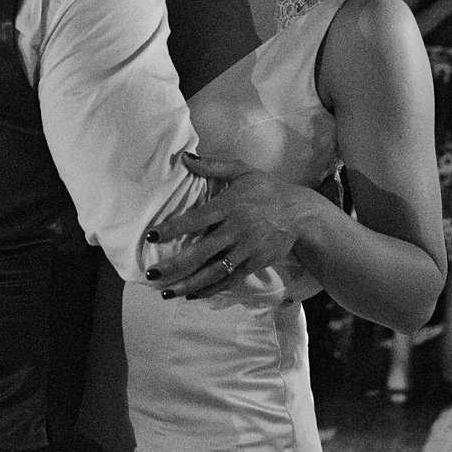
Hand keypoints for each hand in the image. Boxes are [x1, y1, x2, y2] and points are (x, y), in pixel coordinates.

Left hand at [145, 154, 302, 297]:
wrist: (300, 213)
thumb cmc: (266, 189)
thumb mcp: (242, 171)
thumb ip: (213, 166)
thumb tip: (185, 157)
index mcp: (230, 205)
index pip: (196, 219)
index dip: (173, 229)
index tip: (151, 237)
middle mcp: (237, 229)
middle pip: (201, 251)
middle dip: (175, 265)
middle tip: (152, 274)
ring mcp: (247, 249)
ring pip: (214, 271)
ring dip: (189, 284)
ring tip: (167, 292)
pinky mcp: (255, 263)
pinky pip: (229, 280)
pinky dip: (210, 289)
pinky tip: (191, 294)